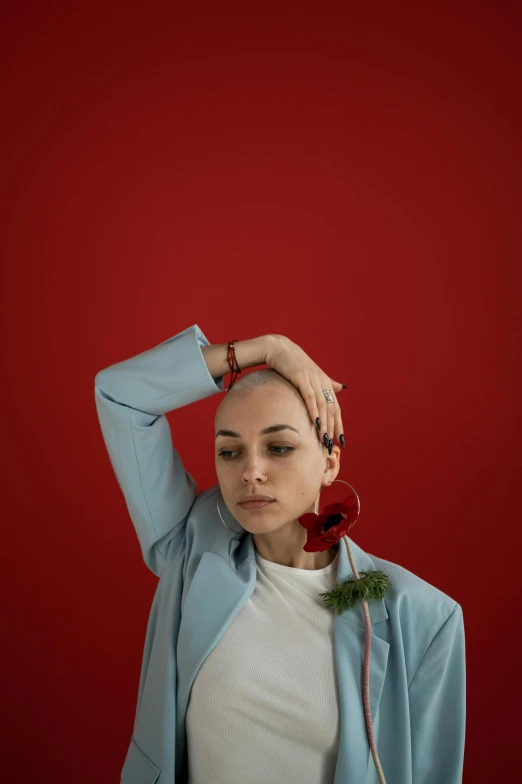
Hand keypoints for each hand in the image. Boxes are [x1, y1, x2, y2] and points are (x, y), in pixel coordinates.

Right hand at [263, 334, 344, 449]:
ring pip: (322, 405)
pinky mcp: (301, 378)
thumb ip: (327, 382)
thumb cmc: (293, 362)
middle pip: (331, 408)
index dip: (339, 424)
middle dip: (332, 428)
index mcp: (325, 382)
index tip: (341, 440)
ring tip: (324, 438)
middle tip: (331, 444)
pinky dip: (313, 410)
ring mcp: (312, 379)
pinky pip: (309, 397)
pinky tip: (315, 422)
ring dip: (324, 423)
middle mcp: (322, 381)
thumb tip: (341, 387)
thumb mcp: (312, 373)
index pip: (335, 407)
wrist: (279, 348)